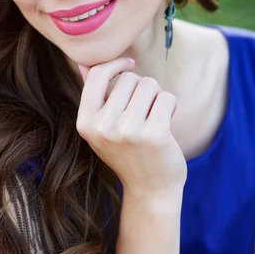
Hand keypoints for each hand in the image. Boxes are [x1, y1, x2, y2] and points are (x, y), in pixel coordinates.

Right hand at [76, 57, 186, 198]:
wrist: (150, 190)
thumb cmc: (127, 152)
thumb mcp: (102, 127)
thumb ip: (94, 95)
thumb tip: (83, 63)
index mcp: (85, 123)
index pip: (96, 75)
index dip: (115, 64)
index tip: (129, 64)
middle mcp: (103, 127)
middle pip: (129, 78)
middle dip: (141, 87)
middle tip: (143, 110)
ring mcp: (128, 131)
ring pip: (149, 84)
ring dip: (156, 96)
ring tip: (153, 116)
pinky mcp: (154, 135)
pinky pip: (166, 97)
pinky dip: (170, 106)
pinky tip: (166, 122)